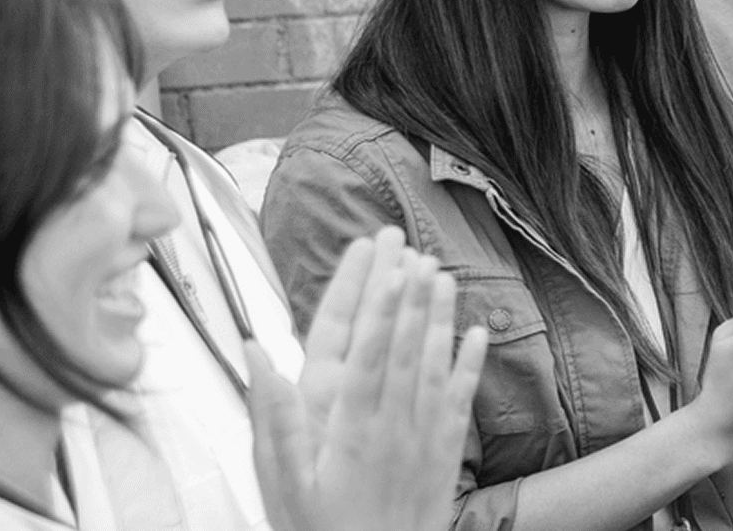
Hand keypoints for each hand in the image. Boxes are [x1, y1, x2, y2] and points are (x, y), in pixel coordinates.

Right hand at [248, 229, 487, 530]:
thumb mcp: (283, 484)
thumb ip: (274, 420)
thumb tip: (257, 359)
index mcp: (351, 428)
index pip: (368, 353)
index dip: (379, 307)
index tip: (385, 267)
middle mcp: (393, 425)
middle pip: (403, 347)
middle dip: (406, 294)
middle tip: (410, 247)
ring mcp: (422, 437)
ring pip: (433, 365)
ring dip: (438, 317)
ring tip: (442, 273)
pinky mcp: (443, 453)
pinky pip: (459, 400)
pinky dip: (469, 364)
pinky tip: (475, 332)